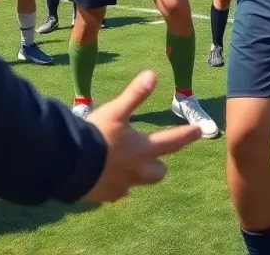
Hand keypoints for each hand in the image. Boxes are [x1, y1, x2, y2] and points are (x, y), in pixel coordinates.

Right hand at [82, 71, 201, 203]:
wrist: (70, 164)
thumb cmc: (96, 135)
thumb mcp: (116, 110)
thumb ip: (135, 95)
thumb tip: (153, 74)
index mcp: (143, 150)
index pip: (172, 142)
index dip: (187, 135)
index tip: (199, 131)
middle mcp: (137, 171)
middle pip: (158, 172)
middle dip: (159, 163)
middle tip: (154, 155)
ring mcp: (121, 187)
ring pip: (137, 183)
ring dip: (137, 174)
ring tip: (127, 164)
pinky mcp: (105, 196)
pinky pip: (116, 192)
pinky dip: (115, 184)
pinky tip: (104, 175)